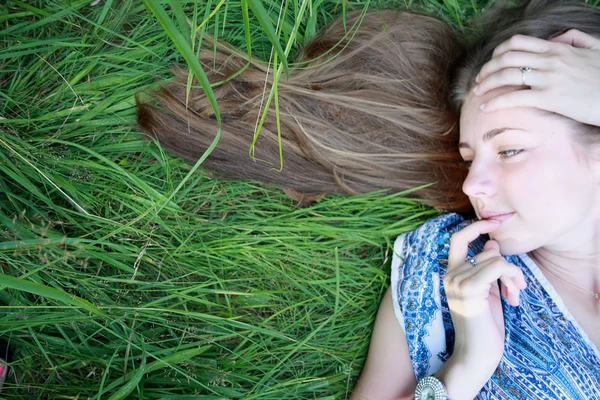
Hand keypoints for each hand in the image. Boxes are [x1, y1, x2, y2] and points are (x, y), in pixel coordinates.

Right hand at [434, 219, 526, 399]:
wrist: (475, 355)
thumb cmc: (483, 327)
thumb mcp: (488, 291)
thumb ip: (487, 267)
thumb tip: (492, 243)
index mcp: (451, 274)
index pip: (458, 238)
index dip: (475, 226)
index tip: (493, 223)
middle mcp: (450, 274)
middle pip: (487, 251)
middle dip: (508, 266)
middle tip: (517, 288)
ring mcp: (457, 281)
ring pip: (495, 258)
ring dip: (513, 275)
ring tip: (515, 295)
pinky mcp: (469, 288)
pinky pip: (498, 267)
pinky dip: (513, 277)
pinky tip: (514, 297)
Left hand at [473, 30, 599, 126]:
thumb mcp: (595, 49)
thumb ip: (576, 40)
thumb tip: (560, 37)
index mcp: (557, 49)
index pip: (517, 43)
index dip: (498, 53)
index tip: (492, 64)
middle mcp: (550, 60)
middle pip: (506, 58)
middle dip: (487, 68)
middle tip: (479, 80)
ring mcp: (549, 78)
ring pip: (506, 75)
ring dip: (486, 84)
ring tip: (477, 93)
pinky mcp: (550, 98)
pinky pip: (515, 97)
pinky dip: (495, 102)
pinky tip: (485, 108)